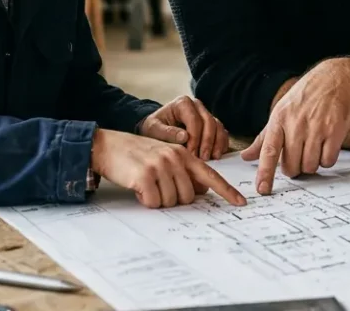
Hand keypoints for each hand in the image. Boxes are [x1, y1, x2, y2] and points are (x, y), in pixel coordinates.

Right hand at [91, 129, 246, 208]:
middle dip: (174, 199)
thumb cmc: (137, 156)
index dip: (226, 191)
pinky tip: (138, 188)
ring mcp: (160, 166)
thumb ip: (183, 172)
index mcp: (184, 154)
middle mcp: (175, 158)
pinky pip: (154, 202)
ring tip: (146, 185)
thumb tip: (200, 192)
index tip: (241, 203)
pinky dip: (146, 201)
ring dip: (158, 200)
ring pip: (171, 202)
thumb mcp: (164, 158)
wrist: (108, 146)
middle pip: (189, 197)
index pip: (210, 176)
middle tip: (158, 188)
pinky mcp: (145, 176)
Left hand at [137, 95, 229, 160]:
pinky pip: (222, 132)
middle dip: (207, 142)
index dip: (195, 138)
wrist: (156, 128)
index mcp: (182, 103)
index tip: (191, 153)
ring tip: (211, 158)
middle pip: (209, 122)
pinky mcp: (211, 124)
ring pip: (218, 126)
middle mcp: (196, 106)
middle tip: (202, 158)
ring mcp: (205, 114)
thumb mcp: (154, 129)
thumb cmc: (154, 128)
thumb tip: (185, 137)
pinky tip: (216, 154)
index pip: (194, 119)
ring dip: (216, 143)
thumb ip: (167, 132)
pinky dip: (221, 143)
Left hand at [241, 63, 349, 193]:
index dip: (265, 172)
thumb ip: (264, 138)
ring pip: (310, 166)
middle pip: (291, 166)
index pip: (269, 151)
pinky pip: (328, 161)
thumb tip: (245, 157)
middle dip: (294, 168)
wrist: (334, 80)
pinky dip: (326, 159)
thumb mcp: (280, 112)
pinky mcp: (334, 131)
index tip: (263, 189)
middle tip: (298, 156)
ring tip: (313, 148)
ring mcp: (316, 128)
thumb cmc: (304, 98)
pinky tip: (326, 146)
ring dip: (311, 164)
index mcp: (279, 120)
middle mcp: (296, 124)